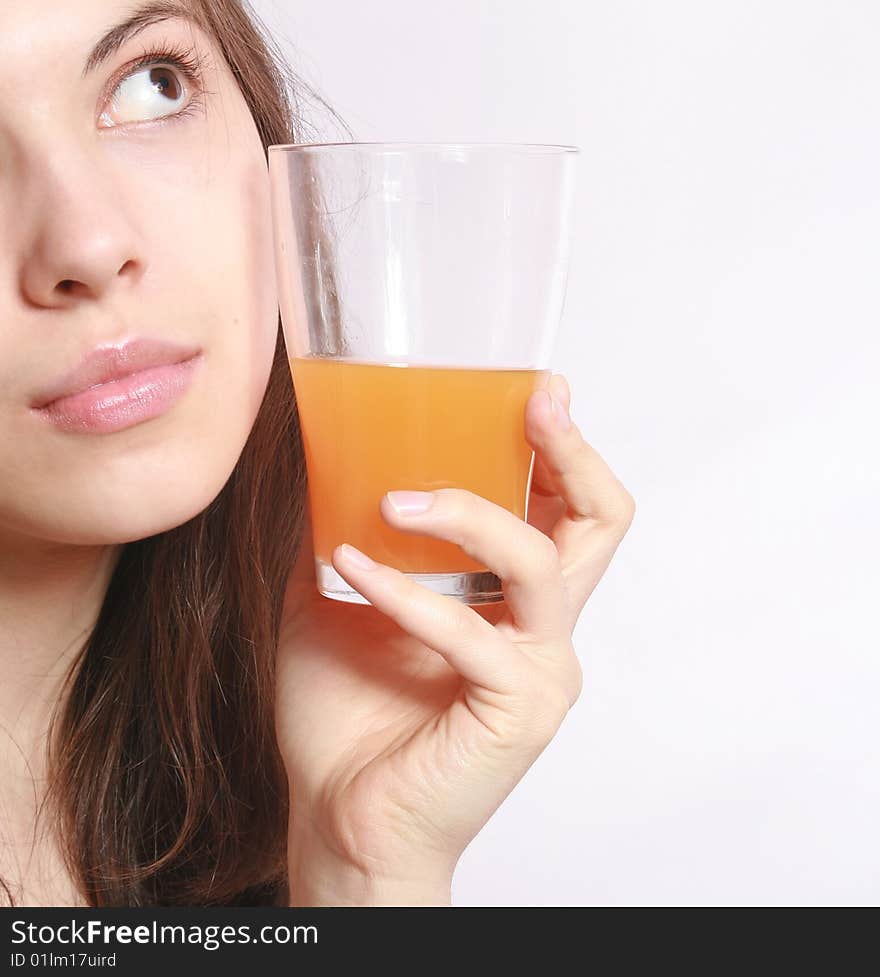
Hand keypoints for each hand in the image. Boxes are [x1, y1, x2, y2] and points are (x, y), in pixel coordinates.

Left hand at [276, 373, 634, 903]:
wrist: (340, 815)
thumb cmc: (347, 713)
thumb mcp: (336, 598)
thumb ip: (344, 532)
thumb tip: (319, 458)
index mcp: (512, 600)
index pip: (566, 509)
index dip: (562, 448)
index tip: (534, 390)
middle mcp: (543, 629)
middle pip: (601, 524)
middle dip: (572, 453)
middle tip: (536, 404)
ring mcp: (540, 671)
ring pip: (540, 564)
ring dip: (470, 515)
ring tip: (398, 500)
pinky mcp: (518, 712)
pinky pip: (471, 633)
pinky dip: (408, 593)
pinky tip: (352, 568)